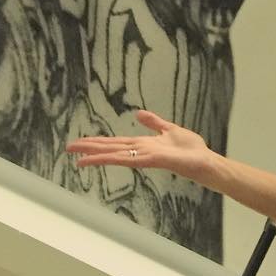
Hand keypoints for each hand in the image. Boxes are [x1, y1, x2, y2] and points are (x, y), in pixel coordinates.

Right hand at [65, 111, 216, 184]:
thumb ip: (154, 123)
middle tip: (68, 149)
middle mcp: (140, 152)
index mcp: (143, 145)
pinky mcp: (153, 160)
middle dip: (89, 149)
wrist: (206, 161)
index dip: (98, 143)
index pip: (115, 143)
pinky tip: (103, 160)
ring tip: (78, 158)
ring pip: (115, 155)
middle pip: (110, 149)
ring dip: (96, 156)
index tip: (80, 143)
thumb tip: (138, 114)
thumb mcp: (170, 129)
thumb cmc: (192, 150)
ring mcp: (145, 157)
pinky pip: (130, 159)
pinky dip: (115, 159)